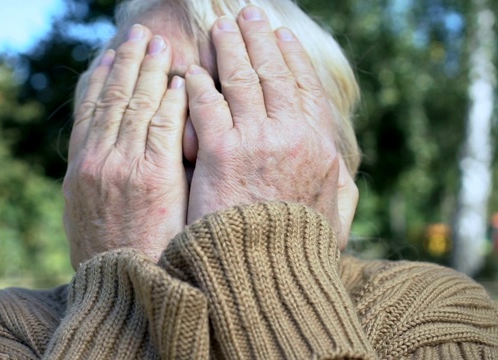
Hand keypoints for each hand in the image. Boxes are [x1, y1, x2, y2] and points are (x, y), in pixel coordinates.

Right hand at [63, 25, 187, 268]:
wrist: (118, 290)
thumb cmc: (108, 258)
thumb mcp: (85, 217)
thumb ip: (93, 183)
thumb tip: (100, 161)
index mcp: (79, 168)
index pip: (89, 110)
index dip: (100, 78)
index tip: (108, 55)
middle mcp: (97, 160)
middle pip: (112, 97)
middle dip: (126, 61)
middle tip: (137, 34)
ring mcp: (124, 166)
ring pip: (137, 104)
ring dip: (149, 70)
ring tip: (157, 44)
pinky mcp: (154, 177)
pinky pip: (164, 127)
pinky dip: (171, 101)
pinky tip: (182, 82)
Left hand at [185, 6, 351, 242]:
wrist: (267, 276)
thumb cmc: (296, 250)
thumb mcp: (331, 219)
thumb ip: (339, 191)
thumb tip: (343, 174)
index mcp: (318, 146)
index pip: (303, 87)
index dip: (290, 56)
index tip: (280, 34)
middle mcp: (290, 134)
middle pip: (272, 72)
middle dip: (258, 37)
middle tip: (247, 12)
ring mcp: (255, 140)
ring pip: (240, 79)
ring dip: (228, 47)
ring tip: (219, 25)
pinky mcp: (219, 152)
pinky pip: (207, 104)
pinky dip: (199, 83)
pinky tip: (191, 68)